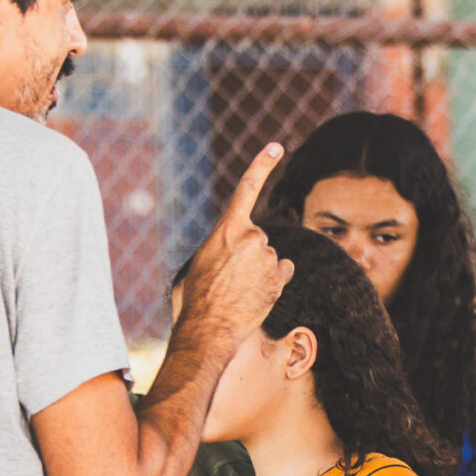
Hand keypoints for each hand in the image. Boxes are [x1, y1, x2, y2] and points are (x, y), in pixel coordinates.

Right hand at [177, 144, 291, 340]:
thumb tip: (228, 254)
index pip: (248, 187)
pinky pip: (282, 271)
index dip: (263, 164)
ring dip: (259, 269)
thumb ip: (218, 247)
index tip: (277, 147)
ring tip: (239, 290)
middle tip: (229, 277)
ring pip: (269, 257)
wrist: (208, 329)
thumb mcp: (199, 262)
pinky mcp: (280, 278)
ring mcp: (268, 257)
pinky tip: (256, 294)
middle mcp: (252, 237)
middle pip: (257, 237)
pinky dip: (274, 280)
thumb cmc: (193, 298)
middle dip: (247, 253)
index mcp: (227, 228)